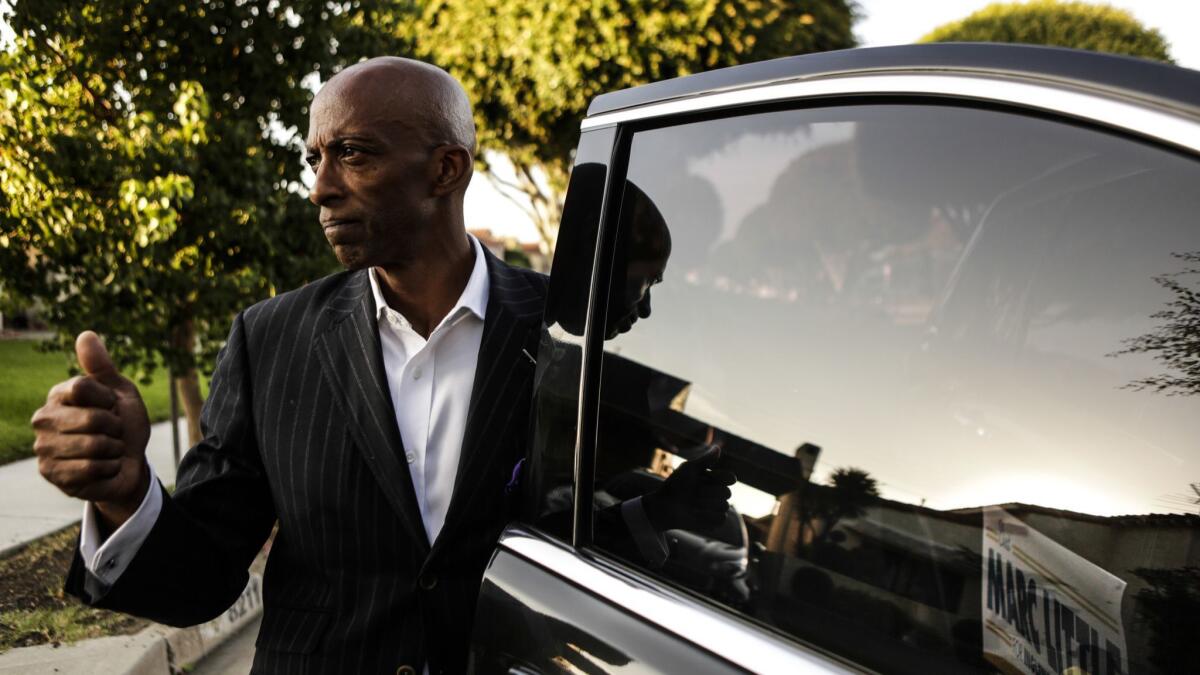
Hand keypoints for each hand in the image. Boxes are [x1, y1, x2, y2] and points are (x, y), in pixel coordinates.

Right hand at [31, 331, 151, 528]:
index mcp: (58, 395)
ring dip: (114, 450)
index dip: (110, 399)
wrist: (129, 462)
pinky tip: (103, 468)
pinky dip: (108, 468)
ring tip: (108, 450)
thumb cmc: (123, 424)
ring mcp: (43, 448)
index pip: (83, 387)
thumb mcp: (121, 392)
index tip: (112, 407)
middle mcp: (43, 419)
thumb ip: (102, 366)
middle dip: (116, 428)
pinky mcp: (50, 473)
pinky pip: (90, 469)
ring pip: (94, 445)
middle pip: (92, 419)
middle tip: (113, 433)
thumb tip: (86, 334)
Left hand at [643, 444, 736, 531]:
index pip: (730, 478)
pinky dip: (707, 516)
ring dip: (705, 505)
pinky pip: (721, 519)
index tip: (705, 476)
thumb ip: (705, 460)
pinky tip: (696, 514)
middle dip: (707, 493)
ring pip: (724, 507)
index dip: (719, 478)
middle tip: (693, 493)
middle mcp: (717, 492)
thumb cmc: (675, 485)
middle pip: (727, 493)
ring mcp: (716, 507)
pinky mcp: (713, 521)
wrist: (664, 505)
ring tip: (692, 504)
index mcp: (714, 479)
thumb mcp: (689, 469)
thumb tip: (718, 447)